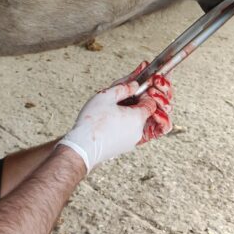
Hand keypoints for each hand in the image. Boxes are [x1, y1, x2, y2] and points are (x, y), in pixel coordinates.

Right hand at [58, 63, 172, 173]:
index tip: (132, 92)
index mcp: (137, 117)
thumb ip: (124, 88)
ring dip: (125, 116)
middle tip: (117, 101)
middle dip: (131, 105)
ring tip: (109, 113)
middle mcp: (138, 131)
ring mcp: (131, 141)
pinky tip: (107, 124)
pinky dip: (121, 127)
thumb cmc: (92, 122)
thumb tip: (134, 85)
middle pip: (141, 113)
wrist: (83, 147)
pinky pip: (126, 133)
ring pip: (133, 123)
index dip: (142, 95)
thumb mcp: (106, 96)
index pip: (150, 103)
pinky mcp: (123, 148)